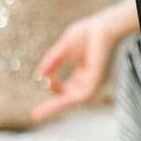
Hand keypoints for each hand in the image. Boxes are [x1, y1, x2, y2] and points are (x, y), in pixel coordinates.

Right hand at [32, 7, 123, 121]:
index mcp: (84, 74)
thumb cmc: (88, 32)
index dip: (54, 89)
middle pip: (70, 98)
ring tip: (39, 114)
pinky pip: (82, 94)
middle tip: (35, 116)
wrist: (105, 24)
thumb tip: (40, 74)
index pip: (68, 90)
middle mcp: (90, 80)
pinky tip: (56, 103)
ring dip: (57, 106)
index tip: (44, 80)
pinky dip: (68, 99)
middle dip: (53, 106)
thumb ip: (53, 61)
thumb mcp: (64, 48)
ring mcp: (95, 81)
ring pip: (74, 100)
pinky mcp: (98, 79)